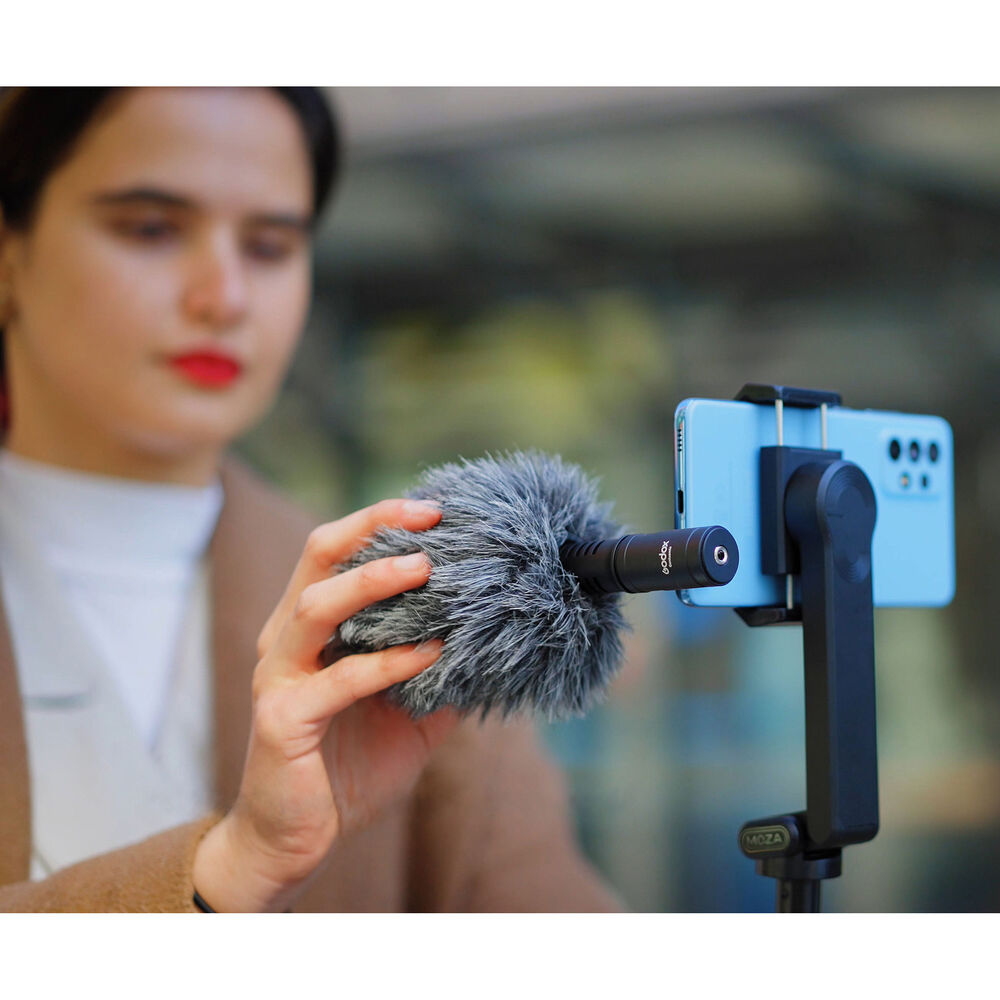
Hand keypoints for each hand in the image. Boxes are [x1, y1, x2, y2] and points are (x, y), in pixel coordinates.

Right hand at [193, 498, 460, 911]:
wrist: (294, 842)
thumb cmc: (346, 769)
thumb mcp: (406, 715)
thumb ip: (438, 676)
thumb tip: (493, 645)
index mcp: (311, 629)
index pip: (337, 553)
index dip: (380, 522)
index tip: (436, 510)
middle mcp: (286, 640)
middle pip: (318, 557)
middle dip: (373, 526)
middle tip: (431, 517)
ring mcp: (279, 677)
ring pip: (317, 606)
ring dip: (373, 581)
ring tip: (424, 567)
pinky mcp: (282, 719)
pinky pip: (340, 679)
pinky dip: (388, 662)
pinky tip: (430, 653)